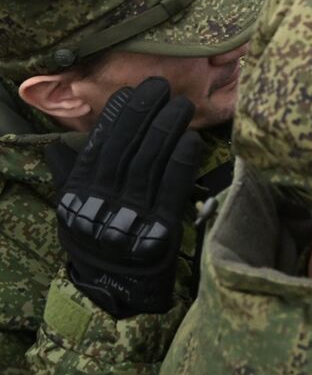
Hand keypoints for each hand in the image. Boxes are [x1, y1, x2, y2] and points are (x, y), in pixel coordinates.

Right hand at [45, 77, 203, 318]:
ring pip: (150, 164)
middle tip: (159, 86)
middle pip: (125, 150)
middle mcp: (102, 205)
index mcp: (79, 196)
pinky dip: (182, 162)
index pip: (97, 148)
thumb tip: (56, 145)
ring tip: (181, 104)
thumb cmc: (94, 239)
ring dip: (167, 130)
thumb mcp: (72, 209)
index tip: (129, 92)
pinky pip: (172, 190)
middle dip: (143, 113)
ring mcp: (131, 218)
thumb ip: (68, 175)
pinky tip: (191, 138)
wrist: (113, 288)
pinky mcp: (159, 231)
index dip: (114, 118)